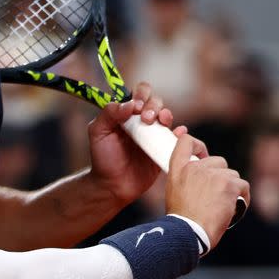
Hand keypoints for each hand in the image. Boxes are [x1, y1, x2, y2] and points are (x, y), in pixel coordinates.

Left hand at [88, 82, 177, 204]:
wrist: (113, 185)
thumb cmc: (103, 158)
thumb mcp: (98, 132)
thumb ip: (108, 114)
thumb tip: (129, 104)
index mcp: (126, 113)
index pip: (139, 93)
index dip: (141, 94)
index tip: (136, 107)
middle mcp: (142, 121)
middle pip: (156, 101)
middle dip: (153, 106)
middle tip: (146, 119)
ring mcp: (154, 134)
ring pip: (167, 116)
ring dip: (166, 115)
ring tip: (162, 122)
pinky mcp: (164, 149)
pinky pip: (178, 137)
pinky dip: (181, 133)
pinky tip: (178, 133)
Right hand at [166, 134, 250, 247]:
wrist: (189, 232)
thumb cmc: (181, 219)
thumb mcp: (174, 192)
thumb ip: (185, 179)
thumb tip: (200, 180)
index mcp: (178, 168)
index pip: (186, 141)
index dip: (198, 145)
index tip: (203, 154)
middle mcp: (195, 167)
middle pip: (217, 160)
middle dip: (220, 176)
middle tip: (217, 194)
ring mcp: (213, 174)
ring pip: (232, 175)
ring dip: (231, 188)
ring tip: (224, 205)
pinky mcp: (229, 185)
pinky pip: (243, 185)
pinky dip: (242, 197)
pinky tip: (235, 208)